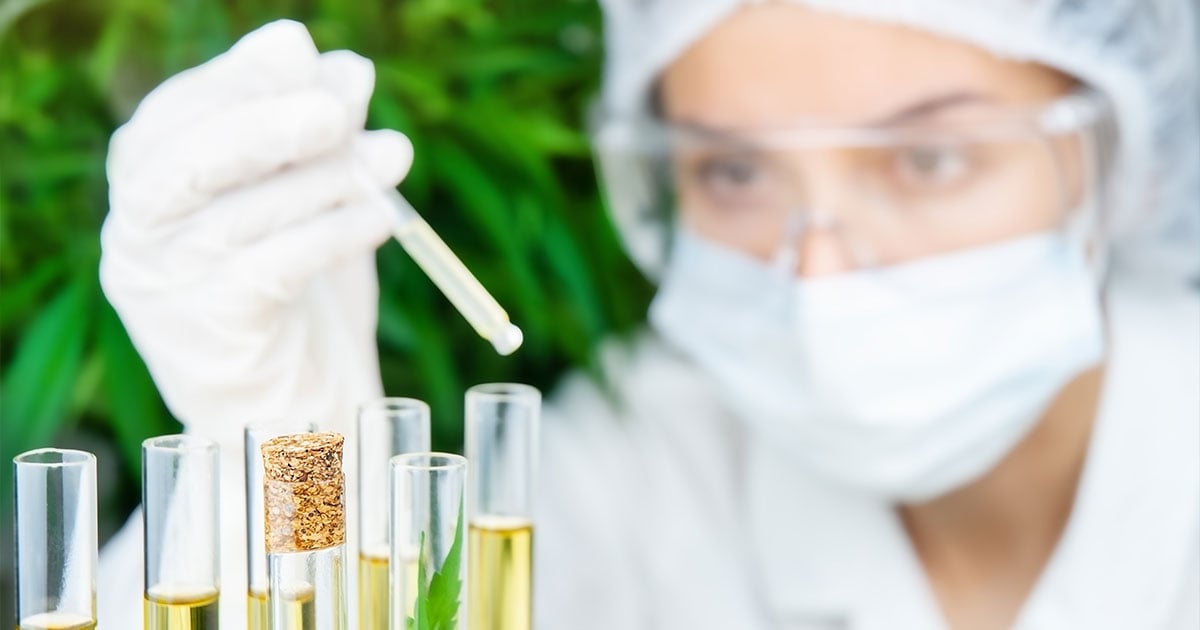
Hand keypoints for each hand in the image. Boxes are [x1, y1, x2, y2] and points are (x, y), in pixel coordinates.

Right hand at [101, 19, 409, 438]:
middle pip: (188, 160)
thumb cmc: (298, 283)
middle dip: (269, 123)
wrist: (298, 395)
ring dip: (329, 178)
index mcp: (150, 181)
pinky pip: (277, 268)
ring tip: (393, 156)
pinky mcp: (213, 334)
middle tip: (339, 105)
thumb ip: (316, 133)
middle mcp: (141, 233)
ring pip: (243, 214)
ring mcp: (168, 288)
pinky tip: (382, 215)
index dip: (241, 78)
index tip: (300, 48)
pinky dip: (337, 233)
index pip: (179, 115)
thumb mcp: (307, 194)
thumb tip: (345, 67)